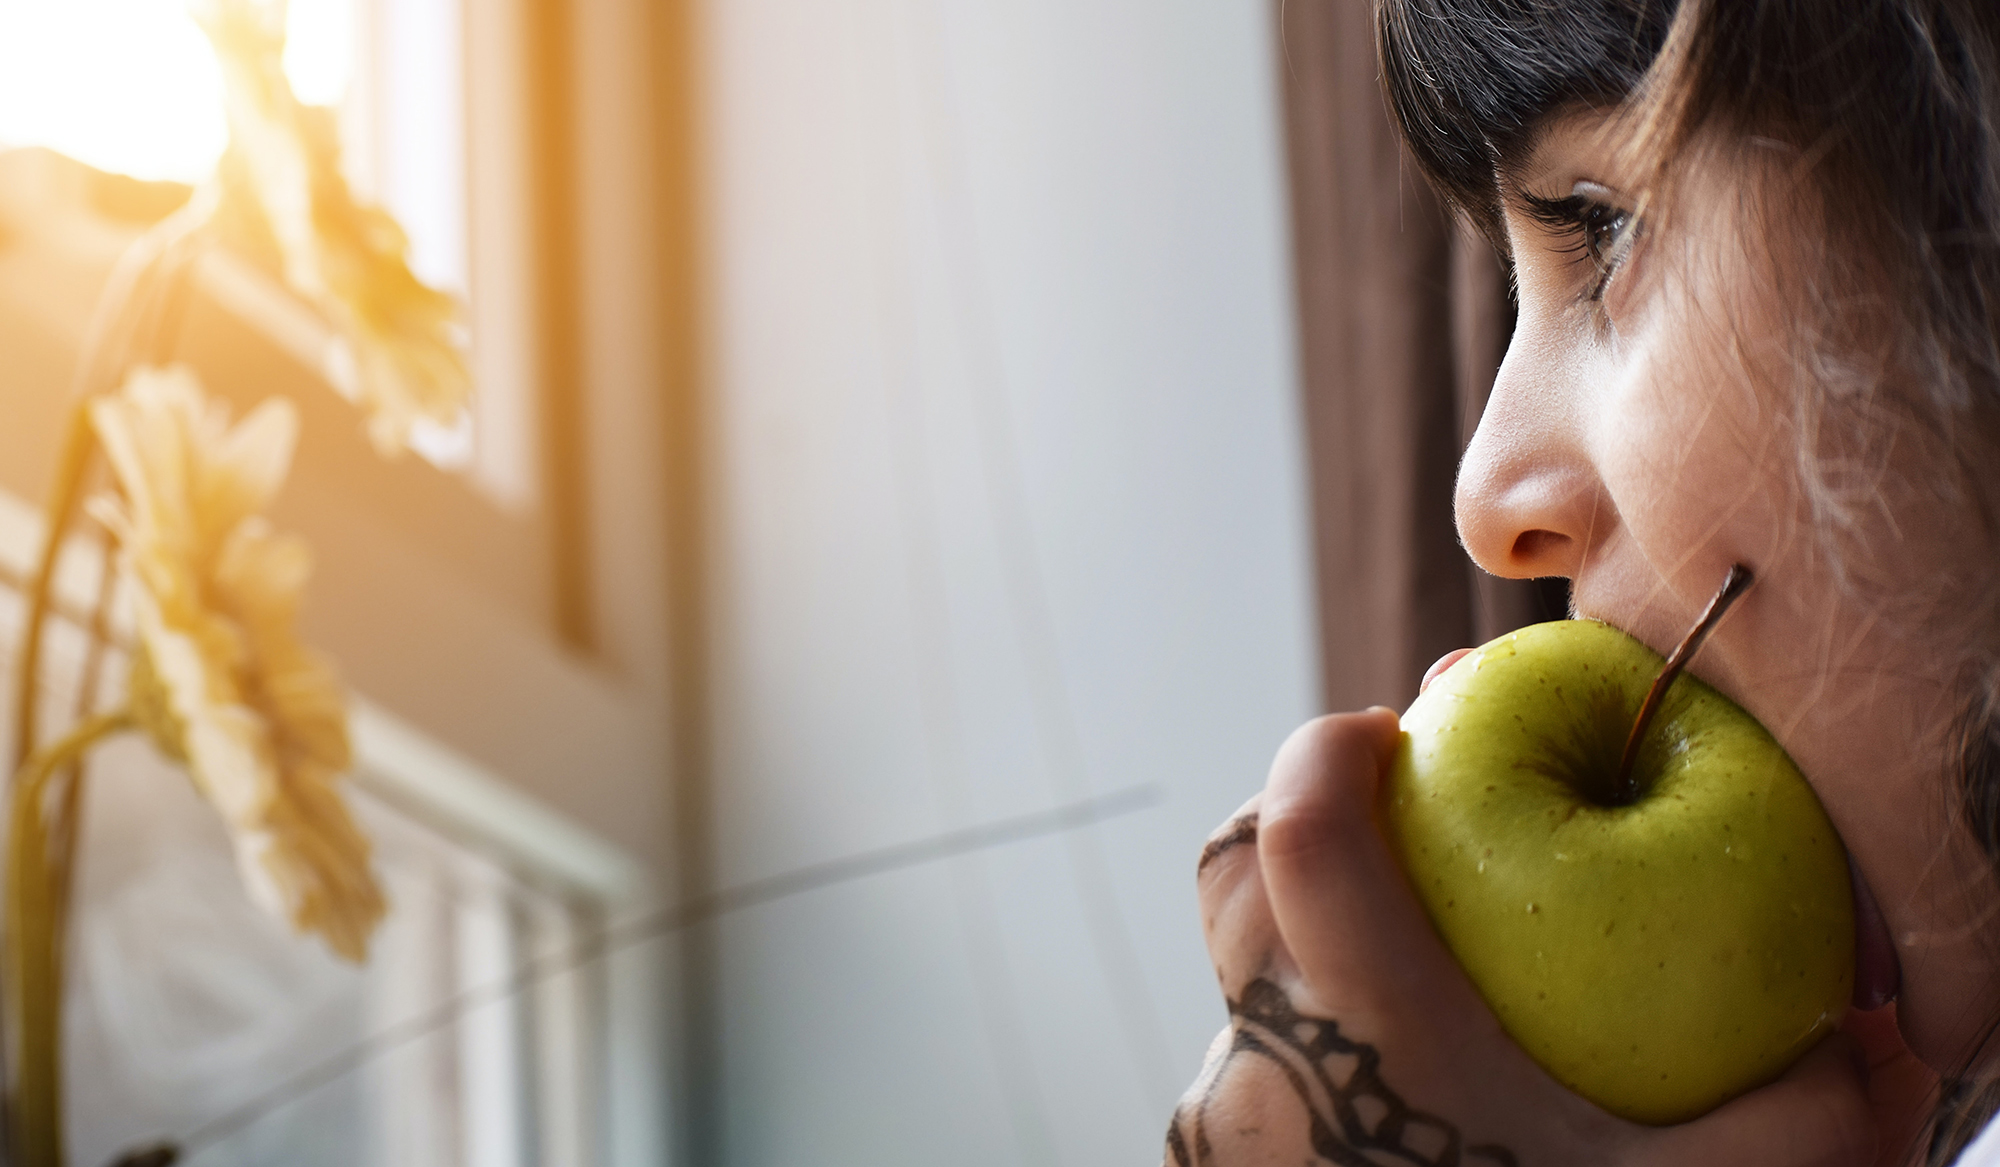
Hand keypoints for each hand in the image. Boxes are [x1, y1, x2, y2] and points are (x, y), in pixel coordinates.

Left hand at [1165, 707, 1877, 1166]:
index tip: (1387, 726)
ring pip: (1237, 974)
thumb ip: (1807, 1123)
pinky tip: (1403, 1065)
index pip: (1291, 836)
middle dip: (1305, 820)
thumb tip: (1873, 1042)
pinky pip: (1250, 1055)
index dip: (1323, 752)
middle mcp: (1265, 1069)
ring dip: (1305, 928)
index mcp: (1367, 1037)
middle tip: (1399, 809)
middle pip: (1232, 878)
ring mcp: (1227, 1131)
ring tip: (1412, 939)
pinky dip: (1308, 1024)